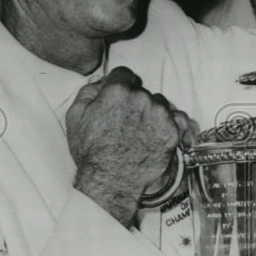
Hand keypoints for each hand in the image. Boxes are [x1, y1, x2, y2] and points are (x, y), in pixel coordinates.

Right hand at [66, 67, 184, 225]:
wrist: (111, 181)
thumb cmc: (90, 151)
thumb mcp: (75, 116)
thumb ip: (88, 91)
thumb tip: (102, 82)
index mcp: (117, 91)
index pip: (124, 74)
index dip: (121, 85)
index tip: (119, 97)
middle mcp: (142, 98)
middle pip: (142, 91)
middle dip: (135, 102)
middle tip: (126, 122)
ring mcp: (160, 115)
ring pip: (160, 104)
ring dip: (153, 113)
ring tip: (141, 132)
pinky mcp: (173, 131)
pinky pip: (179, 118)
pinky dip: (173, 123)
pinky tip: (162, 132)